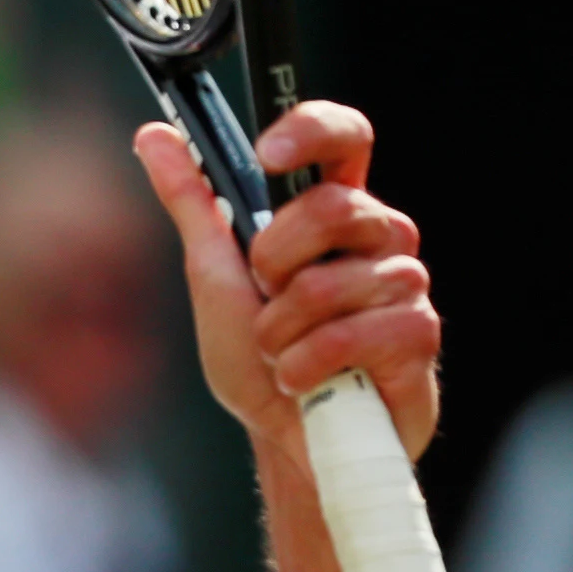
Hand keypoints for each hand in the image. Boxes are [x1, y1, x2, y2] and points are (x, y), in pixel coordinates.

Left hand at [133, 100, 442, 464]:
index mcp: (334, 210)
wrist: (286, 440)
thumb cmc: (258, 360)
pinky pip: (348, 336)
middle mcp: (379, 235)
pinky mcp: (418, 334)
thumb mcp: (214, 274)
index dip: (313, 131)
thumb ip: (192, 203)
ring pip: (328, 284)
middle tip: (265, 299)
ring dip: (280, 333)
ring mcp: (405, 283)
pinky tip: (304, 382)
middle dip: (273, 263)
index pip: (346, 137)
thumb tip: (153, 135)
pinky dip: (304, 367)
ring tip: (282, 354)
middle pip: (333, 208)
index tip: (266, 155)